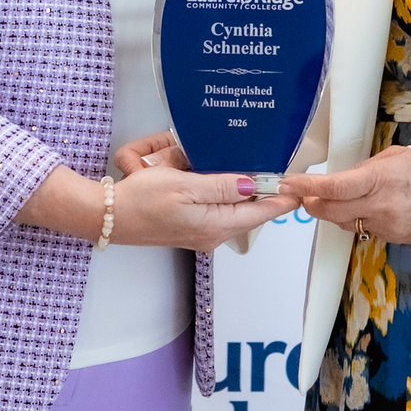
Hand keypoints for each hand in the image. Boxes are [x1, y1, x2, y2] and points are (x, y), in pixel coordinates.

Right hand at [108, 129, 297, 250]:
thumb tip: (255, 185)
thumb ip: (222, 186)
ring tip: (267, 177)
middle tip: (287, 175)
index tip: (302, 185)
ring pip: (238, 213)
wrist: (109, 217)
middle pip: (253, 214)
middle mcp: (213, 234)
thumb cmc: (141, 200)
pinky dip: (232, 199)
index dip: (283, 198)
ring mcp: (202, 233)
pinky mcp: (192, 228)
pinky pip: (222, 213)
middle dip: (270, 196)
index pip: (262, 212)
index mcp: (216, 225)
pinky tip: (234, 185)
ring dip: (251, 196)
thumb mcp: (184, 186)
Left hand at [279, 145, 410, 250]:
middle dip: (311, 203)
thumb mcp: (395, 157)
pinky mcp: (391, 238)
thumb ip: (366, 169)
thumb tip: (344, 179)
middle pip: (330, 211)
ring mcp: (385, 225)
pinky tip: (360, 208)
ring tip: (328, 199)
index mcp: (380, 180)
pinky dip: (355, 219)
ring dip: (331, 212)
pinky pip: (363, 229)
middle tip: (301, 194)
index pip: (334, 188)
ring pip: (344, 222)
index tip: (289, 184)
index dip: (307, 187)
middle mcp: (380, 206)